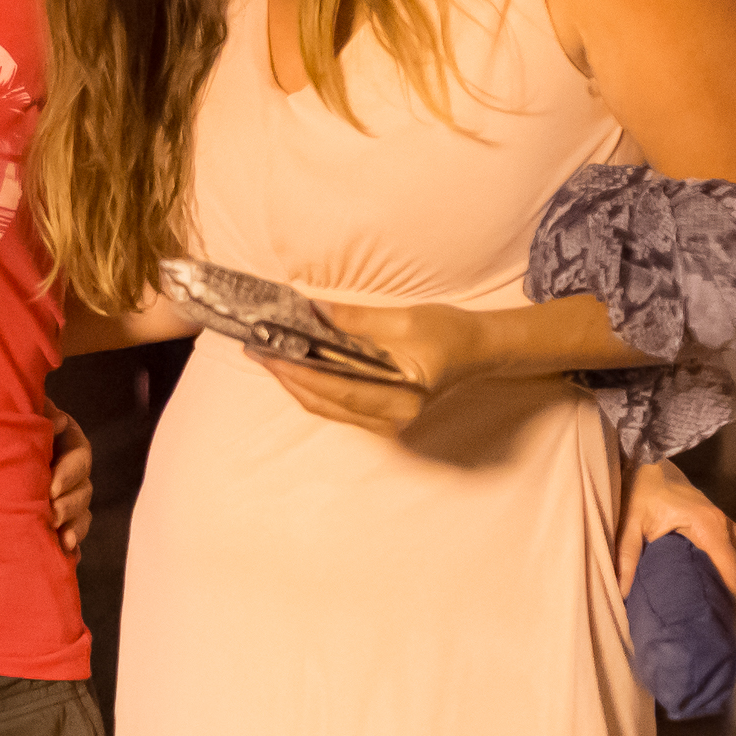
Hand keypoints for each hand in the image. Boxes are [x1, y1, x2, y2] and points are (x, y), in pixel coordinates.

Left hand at [47, 412, 92, 555]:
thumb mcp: (13, 413)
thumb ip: (36, 415)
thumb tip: (58, 422)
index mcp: (64, 438)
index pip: (79, 454)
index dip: (69, 472)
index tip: (51, 488)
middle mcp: (68, 467)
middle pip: (83, 486)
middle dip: (69, 503)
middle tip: (52, 515)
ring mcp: (64, 494)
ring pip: (81, 511)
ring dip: (73, 524)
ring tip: (58, 535)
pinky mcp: (56, 518)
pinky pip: (72, 532)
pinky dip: (70, 542)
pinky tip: (65, 553)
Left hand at [248, 299, 490, 436]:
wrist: (479, 351)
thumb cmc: (450, 333)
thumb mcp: (406, 319)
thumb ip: (357, 319)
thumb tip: (312, 311)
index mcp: (404, 399)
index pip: (340, 390)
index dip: (300, 374)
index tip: (269, 355)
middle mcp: (395, 421)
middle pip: (327, 405)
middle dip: (288, 379)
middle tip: (257, 351)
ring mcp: (388, 424)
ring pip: (329, 409)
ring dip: (297, 383)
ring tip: (268, 355)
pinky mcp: (382, 418)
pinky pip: (338, 406)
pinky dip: (315, 387)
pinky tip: (296, 365)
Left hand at [619, 460, 735, 606]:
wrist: (651, 465)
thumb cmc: (641, 492)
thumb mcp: (630, 524)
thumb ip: (627, 558)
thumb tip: (623, 592)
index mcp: (707, 527)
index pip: (730, 570)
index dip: (729, 597)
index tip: (721, 619)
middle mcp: (723, 526)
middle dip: (728, 596)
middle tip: (712, 620)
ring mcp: (726, 523)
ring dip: (726, 583)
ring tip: (710, 608)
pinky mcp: (722, 524)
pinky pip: (731, 553)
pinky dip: (725, 570)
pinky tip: (710, 586)